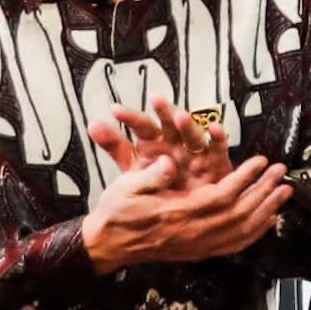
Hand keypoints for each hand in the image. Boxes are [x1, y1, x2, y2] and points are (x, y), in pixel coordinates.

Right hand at [81, 150, 291, 273]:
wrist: (107, 245)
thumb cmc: (116, 210)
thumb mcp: (126, 186)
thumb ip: (151, 176)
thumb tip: (171, 163)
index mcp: (177, 213)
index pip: (222, 196)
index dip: (245, 179)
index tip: (262, 161)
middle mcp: (192, 233)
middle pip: (240, 214)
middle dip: (264, 192)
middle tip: (282, 173)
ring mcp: (197, 246)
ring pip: (242, 232)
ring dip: (267, 211)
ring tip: (284, 193)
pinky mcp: (198, 253)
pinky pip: (234, 246)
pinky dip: (255, 233)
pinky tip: (269, 221)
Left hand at [92, 97, 230, 185]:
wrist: (186, 210)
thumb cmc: (161, 184)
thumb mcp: (133, 167)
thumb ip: (116, 146)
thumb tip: (92, 124)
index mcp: (155, 143)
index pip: (142, 126)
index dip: (130, 118)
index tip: (116, 110)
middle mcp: (176, 143)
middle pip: (169, 124)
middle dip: (163, 111)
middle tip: (156, 99)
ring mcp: (196, 152)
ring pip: (192, 134)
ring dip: (188, 125)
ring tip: (180, 116)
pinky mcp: (216, 162)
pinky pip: (218, 149)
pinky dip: (218, 138)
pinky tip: (214, 129)